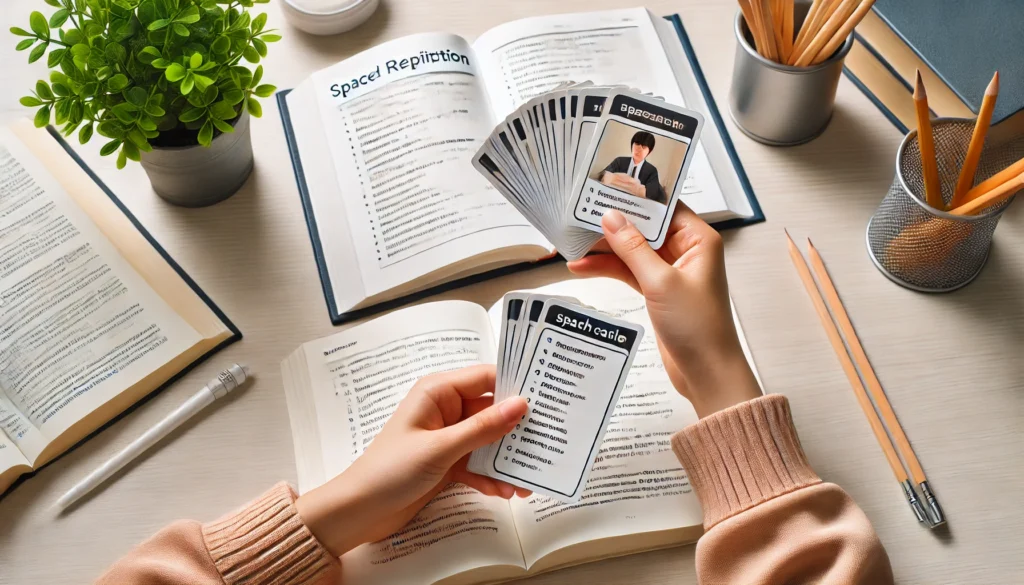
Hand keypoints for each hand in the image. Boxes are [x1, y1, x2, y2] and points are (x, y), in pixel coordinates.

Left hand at [295, 365, 528, 556]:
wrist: (360, 511)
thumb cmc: (390, 471)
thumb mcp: (441, 448)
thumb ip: (483, 428)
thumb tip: (520, 405)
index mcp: (438, 392)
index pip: (486, 378)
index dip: (515, 386)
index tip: (546, 398)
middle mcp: (445, 409)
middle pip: (492, 411)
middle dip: (516, 430)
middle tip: (546, 442)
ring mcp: (447, 437)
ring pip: (488, 441)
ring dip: (506, 460)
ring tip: (527, 480)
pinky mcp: (447, 461)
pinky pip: (478, 463)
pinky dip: (491, 477)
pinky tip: (505, 491)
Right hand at [567, 207, 759, 417]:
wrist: (706, 372)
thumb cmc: (699, 328)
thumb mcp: (660, 282)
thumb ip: (633, 248)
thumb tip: (611, 217)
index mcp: (698, 239)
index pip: (663, 207)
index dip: (634, 198)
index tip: (605, 190)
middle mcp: (686, 250)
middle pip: (644, 227)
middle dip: (613, 224)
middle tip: (580, 216)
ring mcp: (670, 271)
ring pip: (632, 250)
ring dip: (605, 249)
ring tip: (572, 245)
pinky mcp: (657, 290)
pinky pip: (629, 271)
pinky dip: (608, 269)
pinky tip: (583, 267)